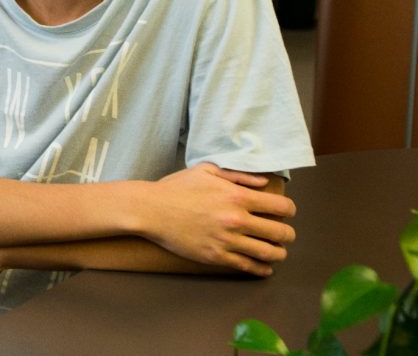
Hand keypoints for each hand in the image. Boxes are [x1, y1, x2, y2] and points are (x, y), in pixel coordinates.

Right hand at [141, 163, 295, 275]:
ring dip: (279, 253)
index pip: (281, 207)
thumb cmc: (176, 187)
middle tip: (284, 234)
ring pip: (269, 253)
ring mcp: (227, 240)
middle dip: (287, 234)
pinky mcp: (216, 256)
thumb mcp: (207, 171)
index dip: (288, 210)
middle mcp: (237, 220)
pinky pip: (247, 266)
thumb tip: (265, 183)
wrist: (150, 210)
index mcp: (237, 197)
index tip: (285, 212)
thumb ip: (238, 176)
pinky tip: (264, 267)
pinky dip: (261, 268)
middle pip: (281, 233)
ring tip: (277, 251)